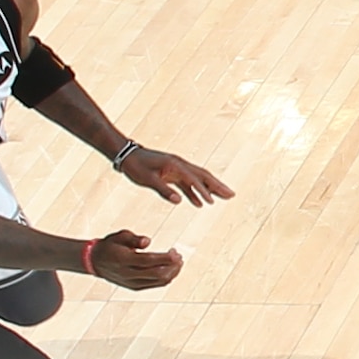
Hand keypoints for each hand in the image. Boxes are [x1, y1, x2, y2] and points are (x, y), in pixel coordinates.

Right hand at [80, 227, 185, 290]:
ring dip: (172, 272)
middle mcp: (128, 274)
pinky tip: (171, 269)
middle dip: (172, 266)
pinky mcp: (134, 287)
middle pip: (158, 274)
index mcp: (124, 260)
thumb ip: (134, 238)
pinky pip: (155, 285)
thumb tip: (148, 241)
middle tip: (179, 256)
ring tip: (178, 262)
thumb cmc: (111, 245)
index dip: (166, 258)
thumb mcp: (120, 236)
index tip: (176, 252)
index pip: (149, 261)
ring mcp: (132, 283)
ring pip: (159, 282)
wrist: (95, 262)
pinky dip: (166, 278)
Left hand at [113, 144, 234, 205]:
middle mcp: (180, 165)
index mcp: (174, 165)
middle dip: (218, 186)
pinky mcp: (172, 173)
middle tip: (232, 195)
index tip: (212, 202)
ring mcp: (177, 168)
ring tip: (223, 197)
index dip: (203, 191)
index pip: (193, 179)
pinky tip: (199, 203)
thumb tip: (178, 201)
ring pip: (198, 178)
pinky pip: (187, 183)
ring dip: (211, 188)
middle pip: (203, 176)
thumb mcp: (147, 179)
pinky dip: (194, 192)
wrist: (126, 154)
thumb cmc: (135, 166)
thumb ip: (163, 190)